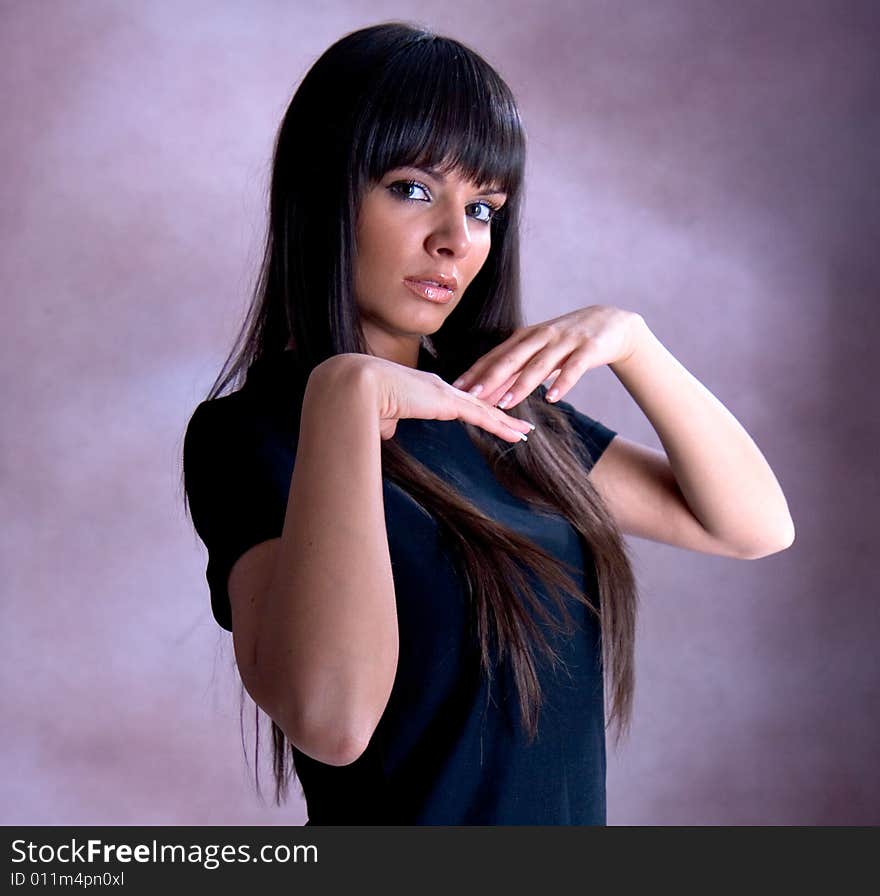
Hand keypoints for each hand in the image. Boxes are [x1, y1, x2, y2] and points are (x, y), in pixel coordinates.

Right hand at [311, 353, 535, 442]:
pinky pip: (482, 416)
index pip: (456, 400)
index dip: (473, 407)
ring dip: (507, 422)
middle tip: (518, 422)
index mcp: (423, 389)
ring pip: (485, 409)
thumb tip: (385, 431)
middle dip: (499, 412)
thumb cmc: (361, 401)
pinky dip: (501, 426)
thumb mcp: (379, 415)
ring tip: (526, 432)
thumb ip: (388, 422)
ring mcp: (445, 393)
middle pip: (477, 401)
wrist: (357, 385)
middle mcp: (438, 387)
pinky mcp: (447, 402)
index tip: (487, 413)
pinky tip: (517, 434)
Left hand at [450, 306, 645, 408]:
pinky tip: (553, 398)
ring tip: (506, 403)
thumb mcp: (539, 352)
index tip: (456, 388)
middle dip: (490, 377)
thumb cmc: (568, 341)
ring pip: (540, 364)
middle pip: (512, 358)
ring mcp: (565, 342)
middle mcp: (542, 337)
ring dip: (522, 385)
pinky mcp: (588, 349)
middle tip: (472, 395)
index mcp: (526, 337)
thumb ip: (516, 371)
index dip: (476, 372)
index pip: (495, 355)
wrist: (611, 323)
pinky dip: (562, 382)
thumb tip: (488, 393)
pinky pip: (574, 368)